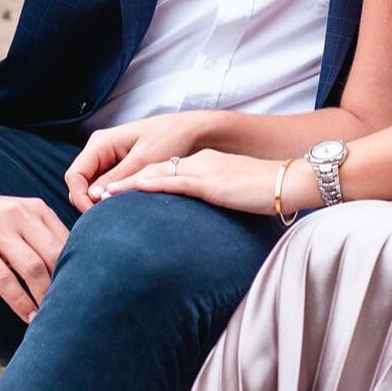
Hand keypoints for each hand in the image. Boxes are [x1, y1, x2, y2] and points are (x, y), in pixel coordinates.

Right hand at [0, 180, 68, 322]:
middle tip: (72, 307)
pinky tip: (28, 316)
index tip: (86, 291)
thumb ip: (43, 234)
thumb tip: (74, 268)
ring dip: (44, 296)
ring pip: (32, 269)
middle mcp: (20, 216)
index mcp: (36, 209)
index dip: (80, 269)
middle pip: (54, 255)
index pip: (68, 241)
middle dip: (66, 284)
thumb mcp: (19, 214)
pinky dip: (20, 303)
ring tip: (51, 316)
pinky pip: (5, 281)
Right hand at [65, 111, 218, 211]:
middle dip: (87, 203)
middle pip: (79, 183)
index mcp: (101, 143)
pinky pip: (105, 187)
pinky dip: (110, 199)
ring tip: (116, 216)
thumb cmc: (169, 138)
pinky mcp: (118, 168)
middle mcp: (99, 150)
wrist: (190, 131)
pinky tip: (123, 209)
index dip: (79, 197)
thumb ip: (118, 178)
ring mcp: (107, 159)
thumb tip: (93, 197)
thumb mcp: (144, 160)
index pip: (74, 175)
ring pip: (91, 188)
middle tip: (106, 220)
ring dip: (99, 202)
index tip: (93, 216)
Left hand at [105, 150, 316, 217]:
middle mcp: (200, 163)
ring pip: (157, 174)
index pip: (165, 172)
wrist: (292, 182)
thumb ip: (216, 204)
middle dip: (125, 182)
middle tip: (99, 194)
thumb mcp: (236, 198)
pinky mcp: (211, 182)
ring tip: (103, 195)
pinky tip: (133, 189)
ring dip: (129, 185)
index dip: (139, 181)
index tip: (117, 193)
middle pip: (154, 170)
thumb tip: (202, 226)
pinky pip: (175, 181)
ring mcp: (205, 170)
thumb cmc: (270, 194)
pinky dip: (150, 185)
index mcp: (206, 166)